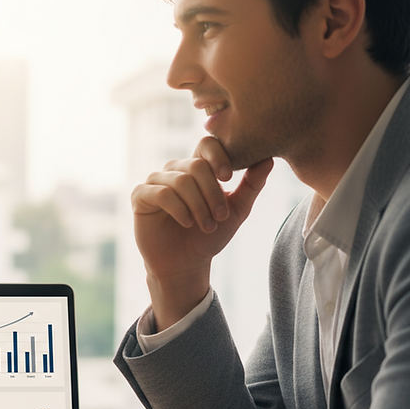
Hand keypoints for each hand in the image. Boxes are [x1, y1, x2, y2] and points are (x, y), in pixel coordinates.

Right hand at [130, 136, 272, 329]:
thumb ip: (251, 185)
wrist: (186, 264)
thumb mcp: (237, 210)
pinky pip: (161, 193)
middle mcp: (174, 170)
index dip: (219, 156)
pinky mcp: (140, 197)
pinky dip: (179, 209)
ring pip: (180, 180)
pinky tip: (187, 223)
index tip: (229, 178)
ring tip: (207, 225)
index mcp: (197, 167)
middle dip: (212, 192)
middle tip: (220, 216)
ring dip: (198, 205)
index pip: (207, 145)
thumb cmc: (209, 235)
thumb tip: (269, 159)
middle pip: (196, 165)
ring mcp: (155, 182)